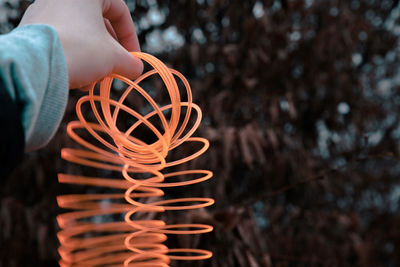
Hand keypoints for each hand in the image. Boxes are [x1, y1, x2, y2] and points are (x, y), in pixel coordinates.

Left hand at [19, 0, 142, 88]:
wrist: (36, 64)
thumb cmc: (81, 51)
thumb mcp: (115, 58)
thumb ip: (131, 62)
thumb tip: (136, 69)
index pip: (120, 11)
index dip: (131, 38)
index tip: (132, 59)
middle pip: (98, 24)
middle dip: (110, 51)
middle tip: (114, 70)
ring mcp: (44, 10)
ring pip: (80, 34)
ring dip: (93, 58)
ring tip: (95, 79)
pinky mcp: (31, 28)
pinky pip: (62, 40)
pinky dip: (74, 57)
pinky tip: (78, 78)